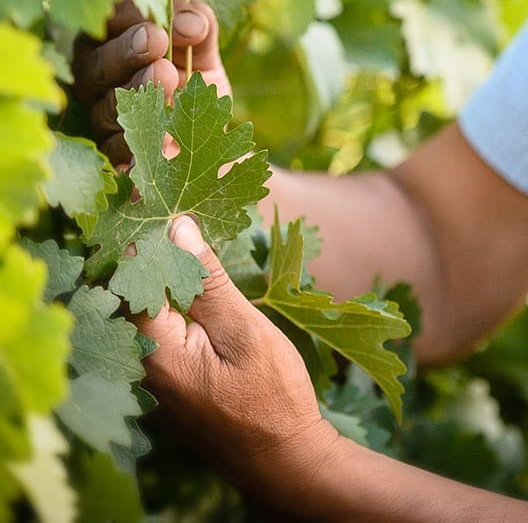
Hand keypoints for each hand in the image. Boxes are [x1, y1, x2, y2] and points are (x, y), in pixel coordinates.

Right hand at [72, 0, 230, 164]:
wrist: (212, 129)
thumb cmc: (197, 75)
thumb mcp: (203, 47)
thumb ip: (199, 25)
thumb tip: (190, 24)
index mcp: (114, 40)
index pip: (106, 20)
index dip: (125, 13)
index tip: (154, 16)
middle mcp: (98, 76)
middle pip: (96, 63)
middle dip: (127, 49)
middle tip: (156, 41)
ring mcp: (103, 116)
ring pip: (107, 107)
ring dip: (136, 90)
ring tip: (167, 76)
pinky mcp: (115, 154)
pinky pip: (118, 152)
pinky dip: (139, 147)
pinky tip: (161, 141)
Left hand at [135, 216, 339, 508]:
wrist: (283, 459)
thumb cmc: (271, 398)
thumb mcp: (245, 331)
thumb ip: (208, 280)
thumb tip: (178, 226)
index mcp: (154, 348)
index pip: (134, 268)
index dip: (146, 220)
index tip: (159, 179)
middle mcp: (141, 358)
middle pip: (134, 280)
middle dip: (154, 232)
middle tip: (176, 187)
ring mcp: (153, 368)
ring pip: (148, 296)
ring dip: (167, 256)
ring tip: (188, 212)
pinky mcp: (169, 370)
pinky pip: (161, 315)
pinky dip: (176, 283)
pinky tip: (198, 260)